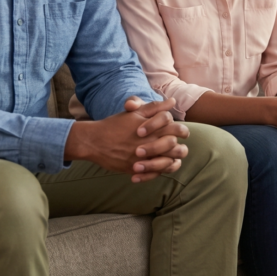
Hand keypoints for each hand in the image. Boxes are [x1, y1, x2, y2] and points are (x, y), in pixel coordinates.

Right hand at [65, 97, 189, 182]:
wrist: (94, 141)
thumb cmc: (115, 125)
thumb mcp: (135, 113)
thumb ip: (155, 108)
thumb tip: (172, 101)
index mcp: (152, 128)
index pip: (176, 129)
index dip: (182, 131)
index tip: (183, 134)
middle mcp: (150, 143)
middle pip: (175, 148)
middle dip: (180, 148)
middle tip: (177, 148)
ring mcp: (143, 158)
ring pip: (168, 163)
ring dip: (171, 161)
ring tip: (170, 159)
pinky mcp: (135, 168)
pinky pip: (153, 174)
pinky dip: (157, 172)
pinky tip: (157, 169)